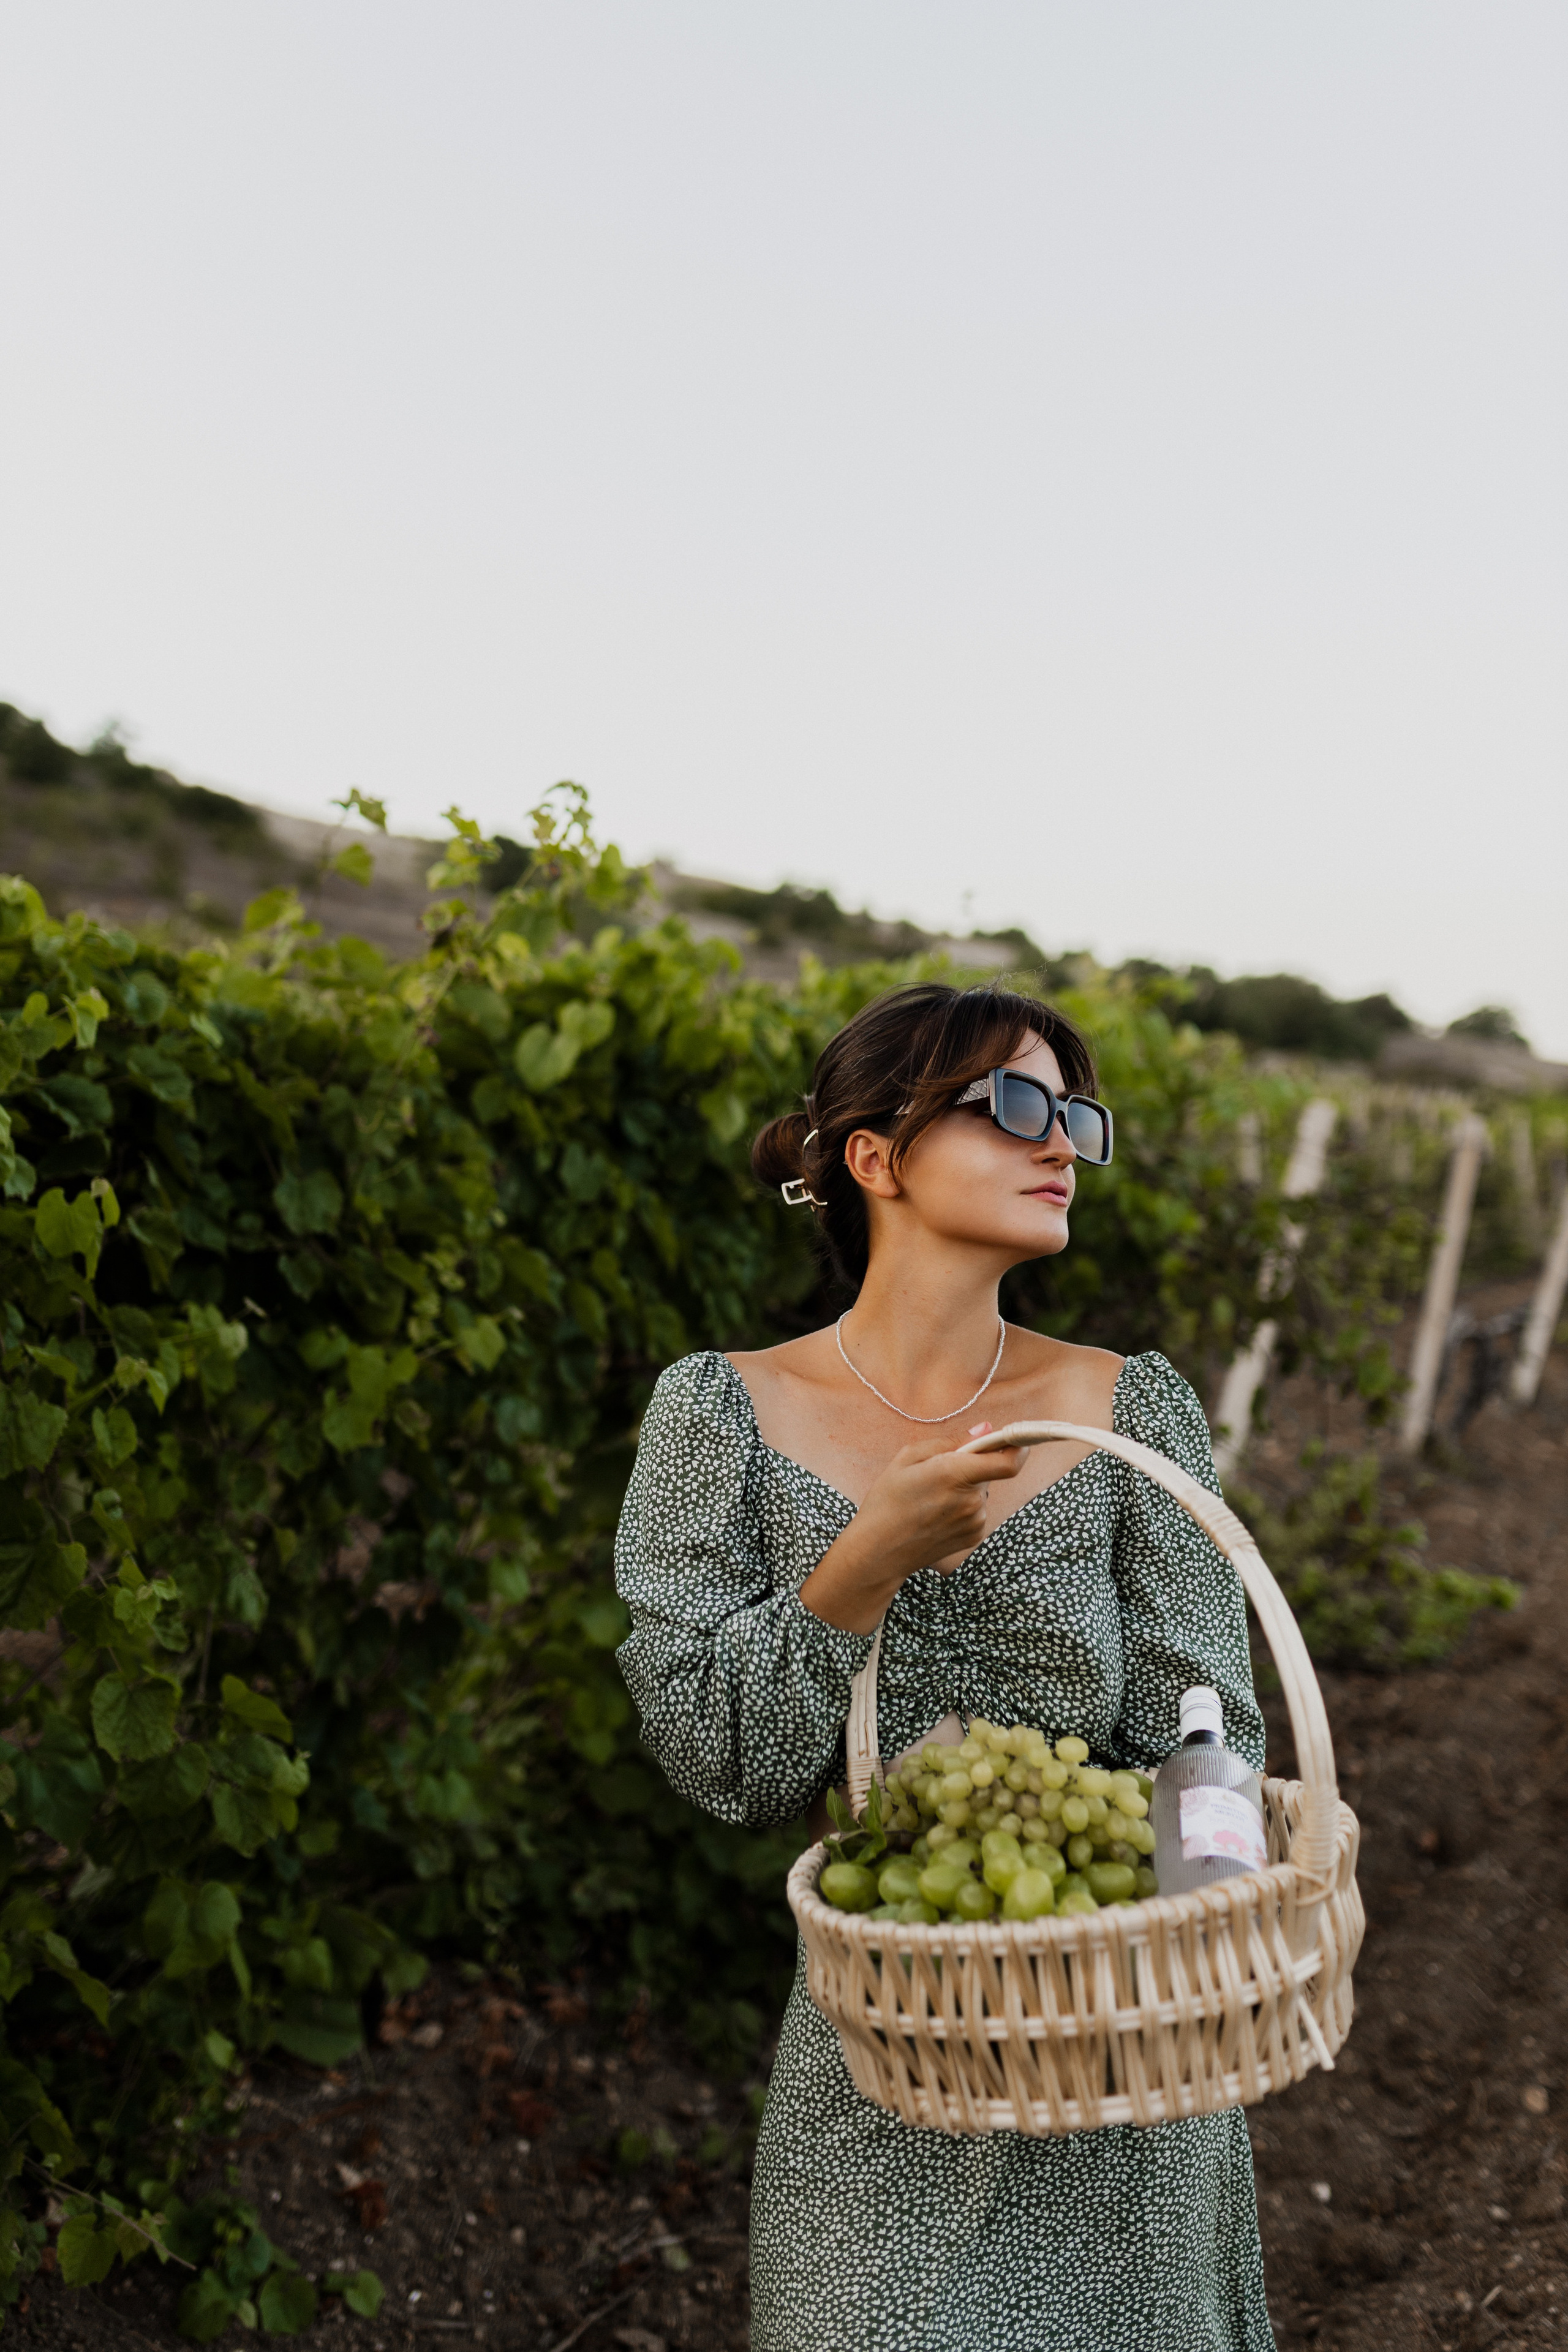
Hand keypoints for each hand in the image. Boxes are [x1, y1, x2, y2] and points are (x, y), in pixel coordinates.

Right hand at [798, 1420, 1025, 1634]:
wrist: (879, 1551)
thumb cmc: (888, 1500)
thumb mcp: (908, 1458)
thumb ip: (951, 1441)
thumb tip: (985, 1430)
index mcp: (953, 1474)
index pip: (1008, 1462)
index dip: (1018, 1447)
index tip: (1015, 1437)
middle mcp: (970, 1500)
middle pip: (989, 1471)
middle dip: (972, 1465)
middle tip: (940, 1471)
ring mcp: (975, 1521)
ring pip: (981, 1491)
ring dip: (966, 1487)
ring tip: (931, 1497)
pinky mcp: (974, 1536)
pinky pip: (976, 1509)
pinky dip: (963, 1506)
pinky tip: (937, 1513)